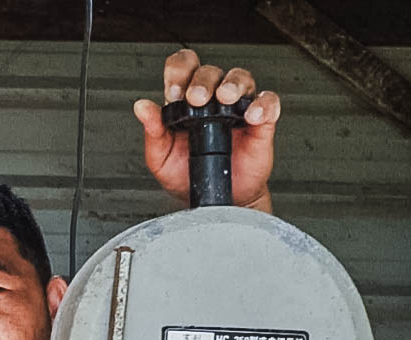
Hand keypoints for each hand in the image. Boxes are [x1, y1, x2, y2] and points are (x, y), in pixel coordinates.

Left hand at [132, 49, 280, 211]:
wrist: (214, 199)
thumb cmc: (187, 174)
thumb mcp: (160, 157)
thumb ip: (152, 131)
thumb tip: (141, 107)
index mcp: (184, 102)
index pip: (183, 67)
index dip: (179, 71)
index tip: (174, 92)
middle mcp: (212, 99)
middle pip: (211, 71)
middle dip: (202, 81)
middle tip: (196, 99)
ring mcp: (237, 108)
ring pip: (241, 78)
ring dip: (232, 84)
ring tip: (224, 99)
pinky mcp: (261, 122)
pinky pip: (269, 102)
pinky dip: (263, 104)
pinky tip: (252, 115)